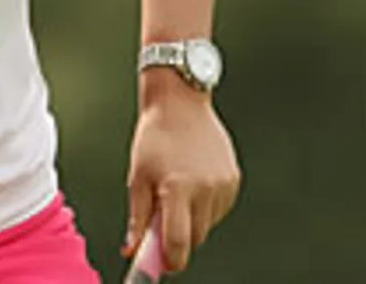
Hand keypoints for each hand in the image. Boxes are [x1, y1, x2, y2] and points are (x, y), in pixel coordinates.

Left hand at [123, 77, 240, 273]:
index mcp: (178, 188)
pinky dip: (205, 206)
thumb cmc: (155, 136)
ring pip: (207, 225)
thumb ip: (138, 219)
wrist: (180, 101)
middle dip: (178, 238)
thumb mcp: (138, 177)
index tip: (160, 265)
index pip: (178, 244)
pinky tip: (193, 183)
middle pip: (194, 238)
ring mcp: (223, 184)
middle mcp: (205, 189)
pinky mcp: (233, 179)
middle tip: (162, 220)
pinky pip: (218, 209)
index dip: (168, 261)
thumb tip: (132, 251)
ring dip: (192, 220)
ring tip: (177, 191)